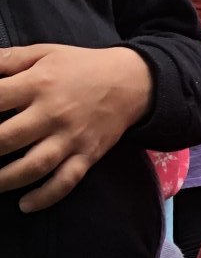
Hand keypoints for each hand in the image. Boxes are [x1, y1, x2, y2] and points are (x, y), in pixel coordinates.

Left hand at [0, 44, 152, 210]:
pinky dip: (46, 196)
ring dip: (5, 180)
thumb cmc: (80, 66)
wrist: (131, 82)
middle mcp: (52, 114)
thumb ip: (7, 60)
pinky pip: (66, 181)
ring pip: (34, 166)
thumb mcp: (42, 52)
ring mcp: (71, 138)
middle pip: (7, 139)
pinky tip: (25, 205)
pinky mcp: (88, 155)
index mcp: (38, 84)